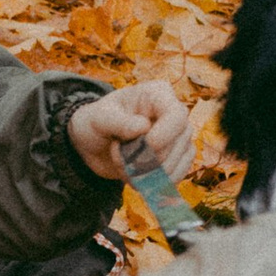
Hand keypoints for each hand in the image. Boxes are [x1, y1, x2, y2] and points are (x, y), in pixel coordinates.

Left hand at [67, 80, 196, 182]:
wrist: (94, 144)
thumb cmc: (96, 123)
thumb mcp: (99, 118)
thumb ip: (117, 121)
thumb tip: (143, 127)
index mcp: (157, 94)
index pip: (177, 114)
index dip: (166, 134)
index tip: (148, 146)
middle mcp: (173, 112)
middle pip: (181, 139)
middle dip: (150, 157)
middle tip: (119, 157)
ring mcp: (178, 135)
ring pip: (181, 159)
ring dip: (151, 171)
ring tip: (124, 167)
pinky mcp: (177, 156)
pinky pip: (180, 172)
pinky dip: (158, 181)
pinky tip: (137, 178)